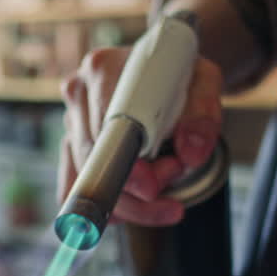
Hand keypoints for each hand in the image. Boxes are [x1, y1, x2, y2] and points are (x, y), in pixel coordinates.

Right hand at [58, 47, 223, 225]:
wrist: (167, 72)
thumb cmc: (181, 75)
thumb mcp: (205, 83)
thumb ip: (203, 115)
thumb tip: (190, 151)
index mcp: (104, 69)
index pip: (106, 130)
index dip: (129, 167)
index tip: (153, 185)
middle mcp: (80, 92)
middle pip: (94, 161)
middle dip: (136, 189)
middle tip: (174, 176)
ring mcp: (72, 120)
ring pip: (87, 181)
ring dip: (130, 201)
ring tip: (167, 186)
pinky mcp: (71, 144)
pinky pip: (78, 188)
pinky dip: (112, 206)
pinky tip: (140, 204)